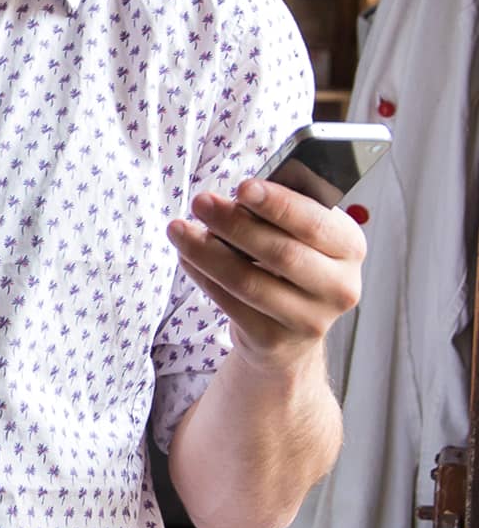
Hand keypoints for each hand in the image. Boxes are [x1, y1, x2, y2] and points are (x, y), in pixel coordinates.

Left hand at [166, 178, 363, 373]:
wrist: (290, 331)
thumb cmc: (289, 264)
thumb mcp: (297, 234)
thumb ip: (278, 213)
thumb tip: (238, 196)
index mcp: (349, 247)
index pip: (315, 223)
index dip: (278, 204)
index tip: (243, 186)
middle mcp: (339, 286)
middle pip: (281, 253)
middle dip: (234, 224)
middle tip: (200, 202)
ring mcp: (310, 319)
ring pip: (248, 282)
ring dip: (206, 252)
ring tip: (178, 229)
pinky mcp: (275, 340)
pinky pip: (231, 304)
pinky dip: (203, 276)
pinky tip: (186, 256)